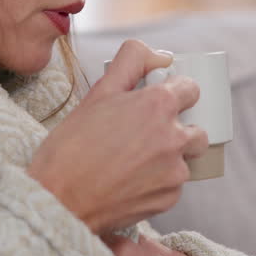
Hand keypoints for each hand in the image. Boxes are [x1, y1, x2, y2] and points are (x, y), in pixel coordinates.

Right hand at [26, 40, 209, 234]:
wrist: (59, 200)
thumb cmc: (72, 145)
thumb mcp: (99, 92)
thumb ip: (132, 62)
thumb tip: (162, 55)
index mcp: (158, 105)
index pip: (191, 89)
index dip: (175, 93)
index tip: (159, 101)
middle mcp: (174, 137)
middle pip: (197, 129)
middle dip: (179, 129)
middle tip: (145, 136)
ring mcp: (175, 171)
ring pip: (185, 159)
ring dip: (168, 158)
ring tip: (132, 162)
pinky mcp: (169, 198)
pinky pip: (173, 185)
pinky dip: (158, 183)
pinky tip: (130, 182)